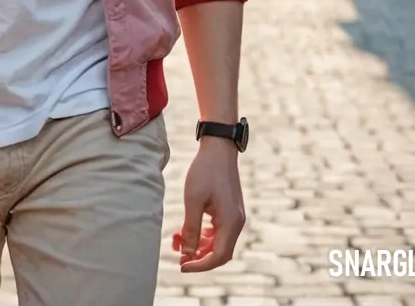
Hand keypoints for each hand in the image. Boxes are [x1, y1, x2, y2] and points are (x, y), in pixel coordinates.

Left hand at [173, 139, 245, 271]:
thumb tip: (187, 251)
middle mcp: (236, 222)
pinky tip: (187, 230)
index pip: (219, 256)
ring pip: (218, 241)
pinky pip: (217, 230)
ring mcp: (234, 216)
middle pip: (220, 251)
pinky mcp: (229, 209)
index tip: (182, 265)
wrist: (218, 148)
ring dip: (199, 244)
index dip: (200, 265)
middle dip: (199, 256)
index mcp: (231, 222)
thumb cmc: (205, 171)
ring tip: (177, 241)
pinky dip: (203, 233)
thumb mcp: (193, 199)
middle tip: (179, 257)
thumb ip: (190, 227)